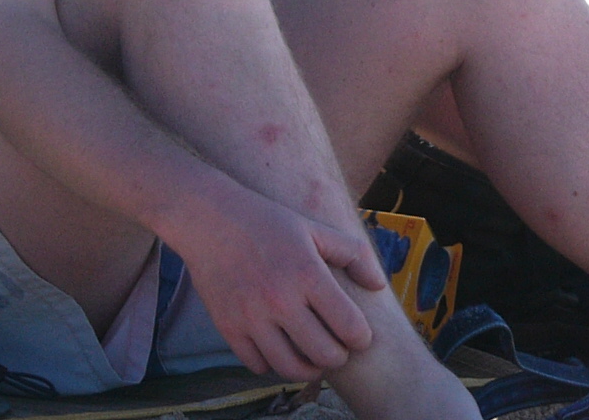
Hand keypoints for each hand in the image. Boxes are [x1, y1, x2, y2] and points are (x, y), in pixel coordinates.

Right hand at [171, 189, 384, 380]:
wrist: (209, 219)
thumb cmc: (267, 222)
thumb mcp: (314, 228)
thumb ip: (353, 254)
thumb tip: (379, 286)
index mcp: (307, 274)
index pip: (349, 327)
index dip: (361, 338)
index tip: (358, 335)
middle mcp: (280, 300)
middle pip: (324, 356)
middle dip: (338, 357)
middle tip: (337, 348)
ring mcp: (251, 317)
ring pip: (290, 369)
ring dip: (308, 369)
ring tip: (313, 357)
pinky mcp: (228, 327)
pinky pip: (257, 365)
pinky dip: (271, 363)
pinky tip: (278, 347)